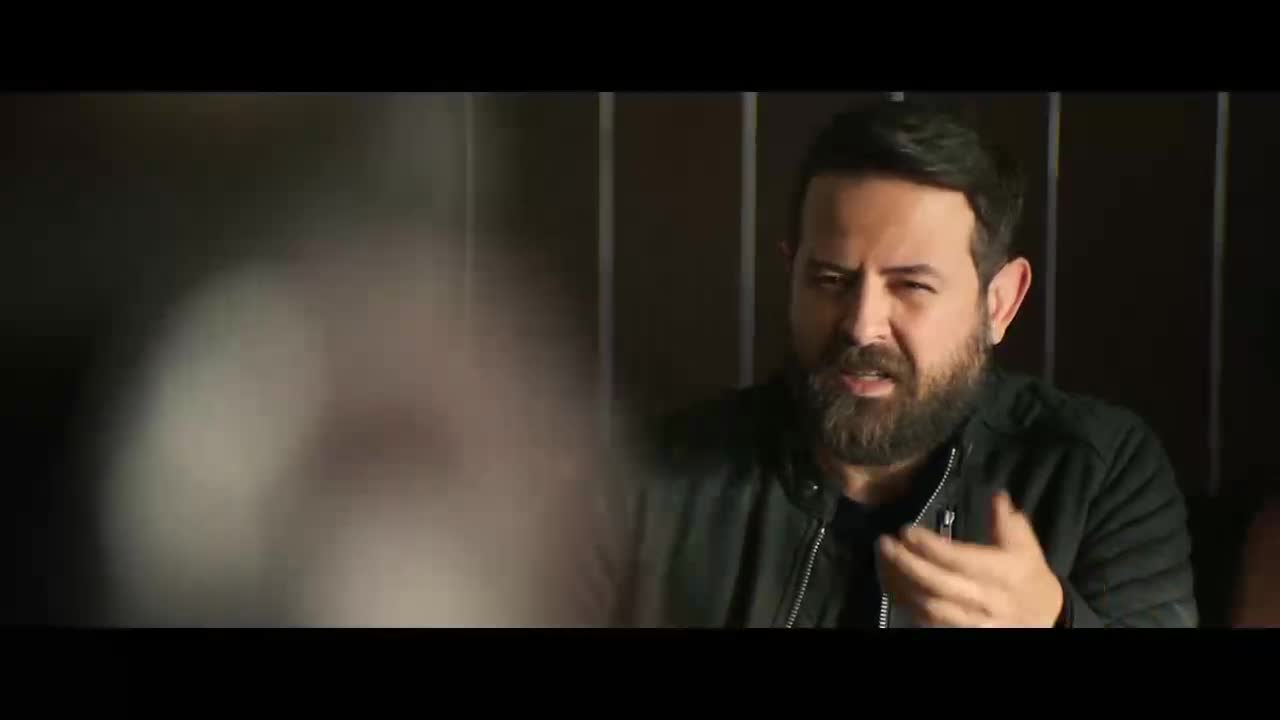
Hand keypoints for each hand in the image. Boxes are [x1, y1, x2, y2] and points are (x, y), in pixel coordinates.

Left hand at [876, 491, 1063, 627]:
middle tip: (883, 543)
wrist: (1046, 619)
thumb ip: (1008, 521)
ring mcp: (974, 622)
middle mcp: (988, 600)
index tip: (905, 530)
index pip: (961, 560)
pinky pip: (927, 623)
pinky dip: (905, 603)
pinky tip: (891, 584)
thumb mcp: (1026, 546)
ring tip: (882, 561)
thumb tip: (995, 494)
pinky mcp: (962, 633)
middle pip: (939, 585)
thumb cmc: (1028, 575)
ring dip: (900, 584)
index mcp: (1005, 573)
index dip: (930, 546)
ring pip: (929, 608)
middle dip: (906, 564)